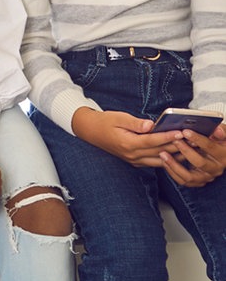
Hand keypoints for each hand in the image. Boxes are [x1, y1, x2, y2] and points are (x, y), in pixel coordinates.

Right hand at [72, 107, 186, 170]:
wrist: (90, 131)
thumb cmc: (104, 122)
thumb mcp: (118, 117)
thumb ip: (135, 123)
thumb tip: (151, 125)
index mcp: (127, 143)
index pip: (152, 141)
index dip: (167, 136)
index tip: (180, 132)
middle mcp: (131, 155)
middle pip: (158, 152)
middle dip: (176, 146)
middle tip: (191, 140)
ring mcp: (133, 160)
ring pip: (159, 160)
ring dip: (174, 155)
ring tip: (188, 148)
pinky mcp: (134, 161)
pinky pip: (154, 163)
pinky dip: (166, 159)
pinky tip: (176, 154)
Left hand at [160, 123, 225, 186]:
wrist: (216, 154)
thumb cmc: (217, 141)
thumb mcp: (222, 134)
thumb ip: (221, 131)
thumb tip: (217, 130)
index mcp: (223, 155)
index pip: (210, 147)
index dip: (197, 139)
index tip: (185, 131)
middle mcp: (216, 168)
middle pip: (200, 162)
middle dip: (185, 151)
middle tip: (174, 141)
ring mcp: (206, 176)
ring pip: (189, 176)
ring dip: (174, 165)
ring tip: (163, 154)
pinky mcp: (197, 181)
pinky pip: (183, 181)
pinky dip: (172, 172)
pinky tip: (164, 161)